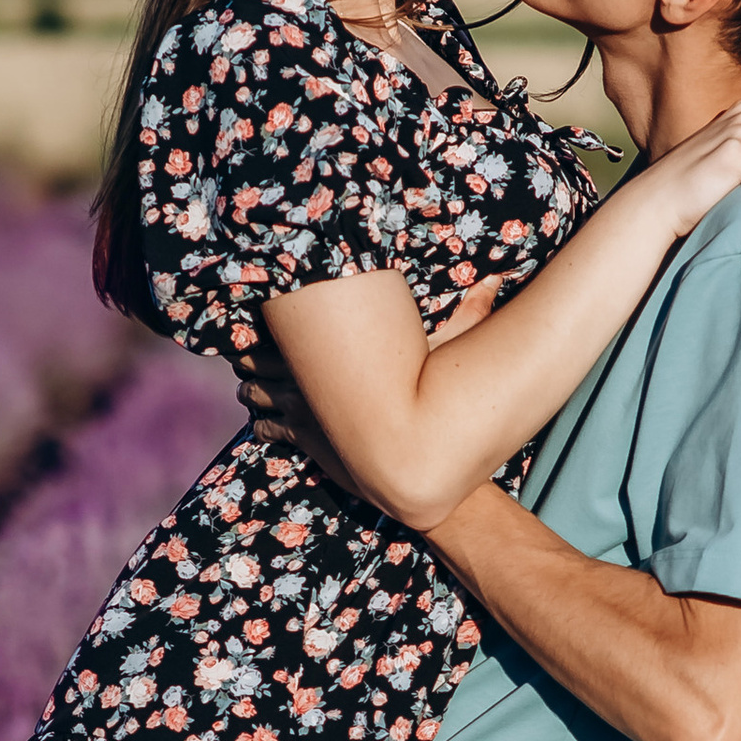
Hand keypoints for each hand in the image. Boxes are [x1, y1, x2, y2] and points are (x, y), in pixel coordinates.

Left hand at [239, 280, 501, 494]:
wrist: (412, 461)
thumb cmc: (431, 401)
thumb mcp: (450, 349)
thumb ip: (468, 311)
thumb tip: (498, 279)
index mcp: (331, 349)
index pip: (283, 327)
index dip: (266, 322)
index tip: (262, 317)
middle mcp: (307, 376)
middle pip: (258, 360)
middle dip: (249, 356)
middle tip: (242, 351)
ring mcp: (301, 410)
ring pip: (257, 394)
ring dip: (253, 390)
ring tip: (249, 386)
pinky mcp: (303, 440)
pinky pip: (268, 429)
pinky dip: (262, 424)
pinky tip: (261, 422)